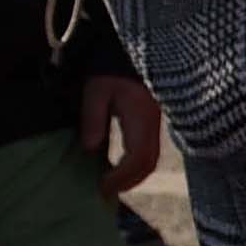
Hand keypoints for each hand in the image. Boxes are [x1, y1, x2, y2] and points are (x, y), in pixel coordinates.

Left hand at [75, 73, 159, 195]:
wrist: (132, 53)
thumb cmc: (112, 69)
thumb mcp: (96, 90)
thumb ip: (93, 118)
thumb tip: (90, 148)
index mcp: (141, 120)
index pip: (137, 157)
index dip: (121, 176)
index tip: (101, 186)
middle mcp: (153, 126)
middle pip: (148, 164)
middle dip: (128, 182)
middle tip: (105, 192)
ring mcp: (155, 125)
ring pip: (151, 160)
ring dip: (133, 176)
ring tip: (112, 184)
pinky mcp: (152, 123)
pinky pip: (149, 152)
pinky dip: (136, 166)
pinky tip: (120, 167)